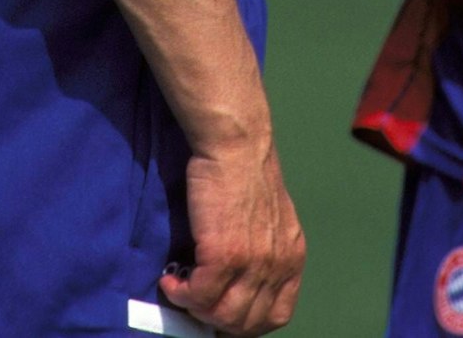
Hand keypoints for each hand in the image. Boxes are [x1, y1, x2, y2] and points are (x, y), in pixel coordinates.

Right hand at [160, 135, 304, 335]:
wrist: (235, 143)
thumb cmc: (244, 172)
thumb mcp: (269, 219)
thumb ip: (261, 251)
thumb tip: (237, 283)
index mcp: (292, 257)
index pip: (275, 315)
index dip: (246, 324)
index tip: (221, 316)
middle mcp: (277, 265)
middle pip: (246, 323)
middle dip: (215, 320)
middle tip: (193, 303)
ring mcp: (253, 263)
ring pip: (222, 315)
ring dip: (195, 308)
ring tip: (179, 288)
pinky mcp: (224, 253)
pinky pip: (200, 295)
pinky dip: (180, 293)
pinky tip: (170, 278)